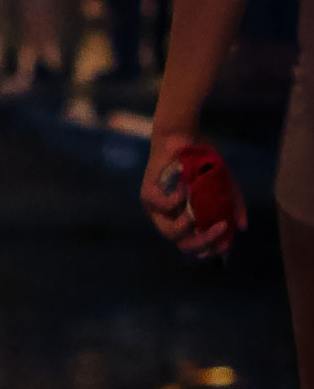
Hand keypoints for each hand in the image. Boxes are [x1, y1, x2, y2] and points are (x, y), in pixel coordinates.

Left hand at [143, 130, 241, 260]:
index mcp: (186, 221)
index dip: (210, 249)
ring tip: (197, 212)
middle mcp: (170, 219)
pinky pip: (162, 207)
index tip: (225, 246)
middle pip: (183, 244)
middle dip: (203, 241)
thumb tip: (242, 227)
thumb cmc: (202, 165)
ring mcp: (156, 210)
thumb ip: (233, 206)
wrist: (183, 140)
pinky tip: (185, 189)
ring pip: (170, 232)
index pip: (195, 245)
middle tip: (221, 228)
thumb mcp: (224, 186)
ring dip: (187, 225)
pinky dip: (176, 201)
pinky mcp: (146, 195)